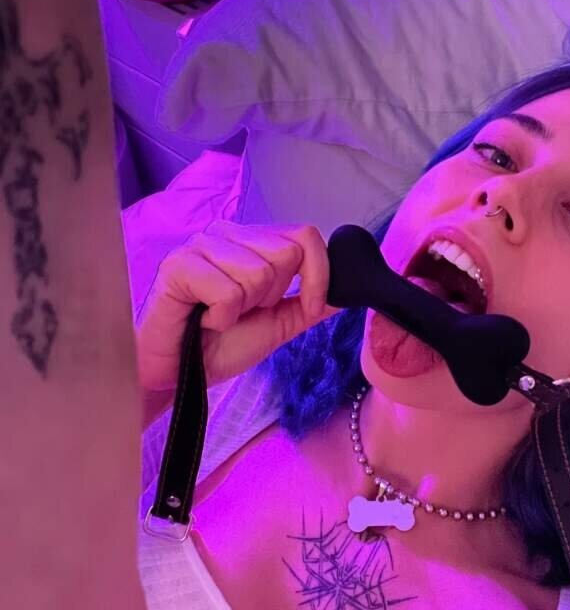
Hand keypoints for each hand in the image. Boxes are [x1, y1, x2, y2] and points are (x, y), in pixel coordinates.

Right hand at [135, 220, 341, 392]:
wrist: (176, 376)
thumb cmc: (219, 346)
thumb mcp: (278, 324)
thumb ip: (311, 305)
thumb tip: (351, 289)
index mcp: (251, 240)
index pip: (305, 236)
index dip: (317, 276)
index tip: (309, 307)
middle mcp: (226, 233)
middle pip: (285, 254)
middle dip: (272, 297)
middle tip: (241, 311)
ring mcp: (199, 245)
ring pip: (258, 273)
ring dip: (244, 309)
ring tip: (219, 316)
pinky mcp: (177, 265)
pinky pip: (228, 291)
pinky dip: (221, 317)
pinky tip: (203, 319)